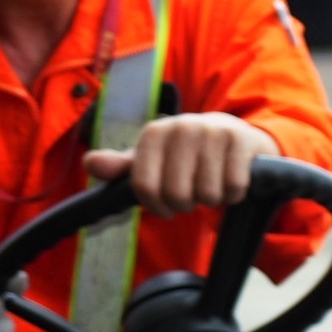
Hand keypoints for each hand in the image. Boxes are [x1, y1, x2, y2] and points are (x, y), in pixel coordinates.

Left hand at [88, 113, 278, 215]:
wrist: (233, 136)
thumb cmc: (185, 156)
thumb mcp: (151, 161)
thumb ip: (120, 167)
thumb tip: (90, 163)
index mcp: (154, 132)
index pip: (145, 188)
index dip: (157, 206)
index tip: (165, 205)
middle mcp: (182, 126)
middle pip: (177, 194)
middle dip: (186, 204)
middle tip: (192, 195)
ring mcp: (213, 131)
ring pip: (207, 194)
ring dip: (212, 199)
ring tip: (212, 185)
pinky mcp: (241, 140)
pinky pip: (233, 187)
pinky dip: (233, 195)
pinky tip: (231, 182)